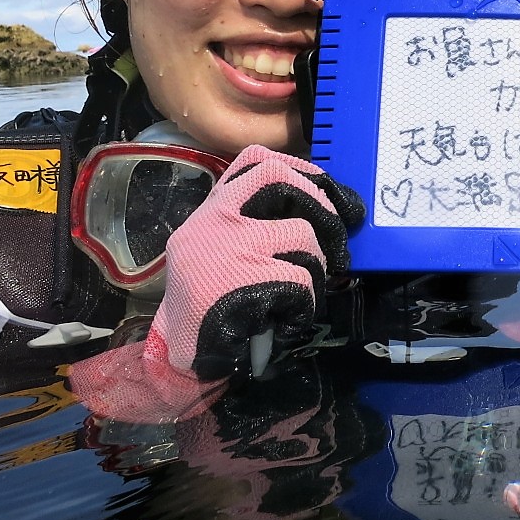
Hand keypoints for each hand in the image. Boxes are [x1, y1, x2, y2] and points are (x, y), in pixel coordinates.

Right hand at [146, 144, 364, 380]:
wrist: (182, 359)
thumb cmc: (211, 306)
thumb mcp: (220, 252)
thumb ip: (256, 224)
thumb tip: (325, 206)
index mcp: (211, 211)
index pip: (255, 161)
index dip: (298, 167)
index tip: (323, 185)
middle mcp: (215, 220)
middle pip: (280, 179)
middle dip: (321, 205)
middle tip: (337, 240)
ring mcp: (229, 246)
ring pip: (303, 235)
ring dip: (318, 267)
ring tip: (303, 293)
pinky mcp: (244, 279)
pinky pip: (302, 280)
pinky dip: (306, 304)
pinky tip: (288, 319)